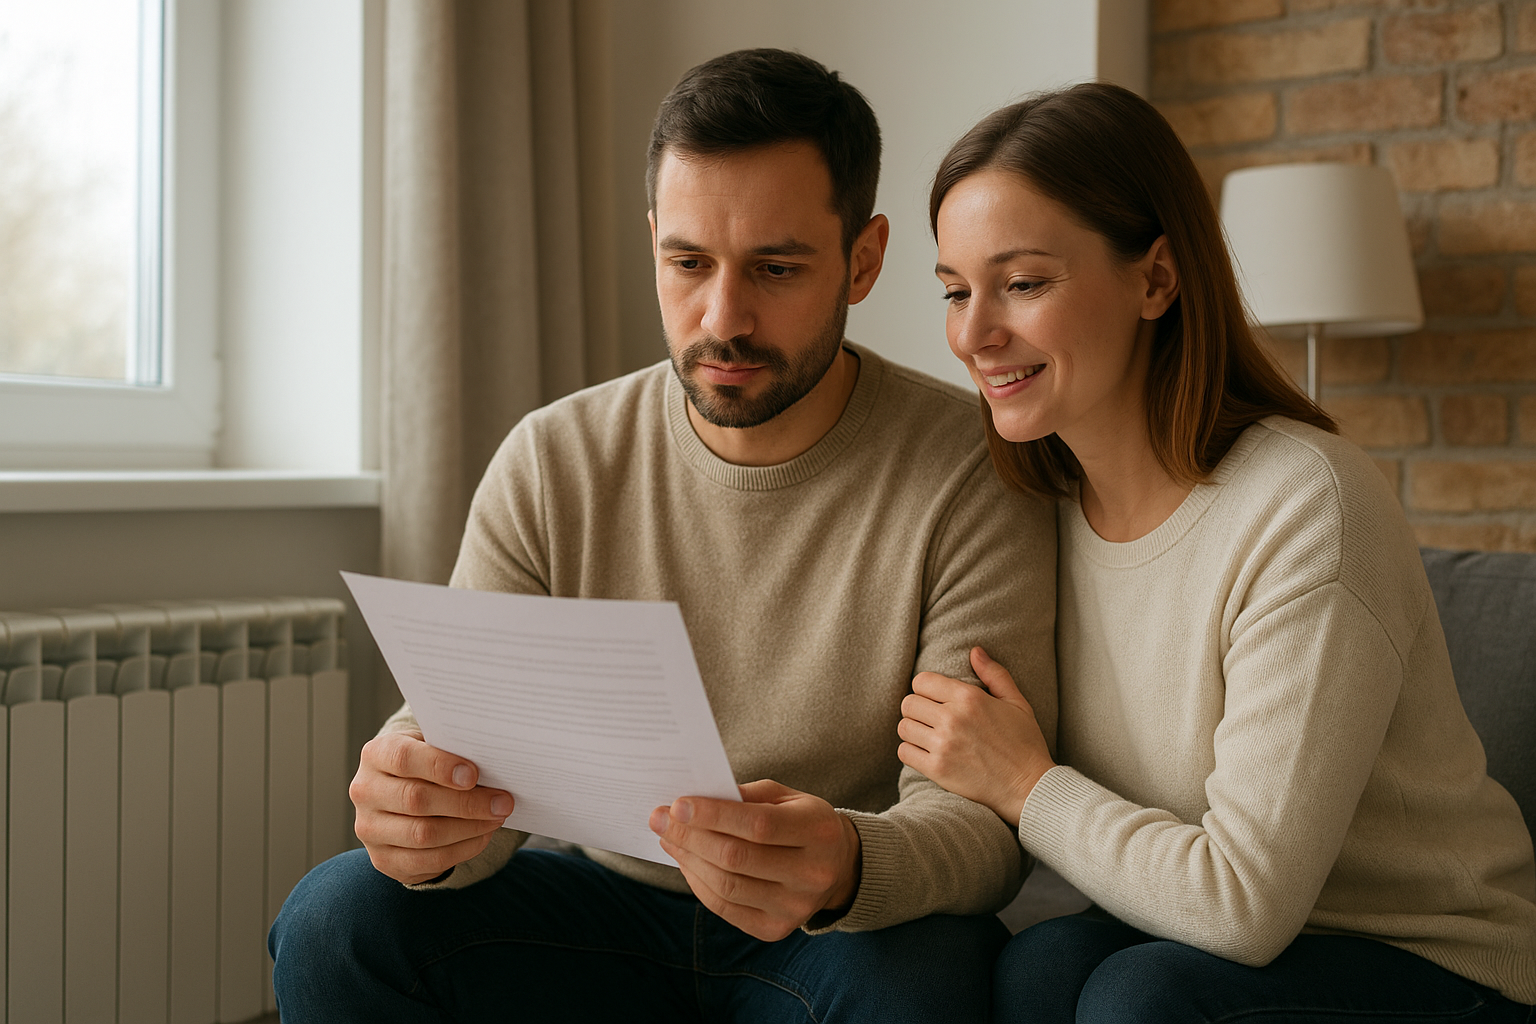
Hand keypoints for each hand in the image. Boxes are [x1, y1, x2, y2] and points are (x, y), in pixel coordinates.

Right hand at [350, 730, 513, 884]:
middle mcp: (365, 791)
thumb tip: (493, 765)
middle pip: (417, 799)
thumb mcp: (432, 747)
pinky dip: (462, 850)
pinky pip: (427, 861)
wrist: (399, 794)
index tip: (474, 774)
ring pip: (423, 834)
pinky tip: (483, 836)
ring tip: (496, 818)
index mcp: (376, 754)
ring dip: (469, 828)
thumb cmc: (425, 764)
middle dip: (467, 802)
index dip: (440, 766)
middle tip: (503, 801)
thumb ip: (453, 751)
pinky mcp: (383, 860)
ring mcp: (370, 829)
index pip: (404, 758)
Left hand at [648, 780, 861, 941]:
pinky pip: (725, 907)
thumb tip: (692, 804)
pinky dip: (698, 883)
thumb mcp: (784, 796)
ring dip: (688, 859)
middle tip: (660, 818)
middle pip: (737, 858)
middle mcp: (812, 874)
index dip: (714, 816)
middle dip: (691, 836)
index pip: (758, 826)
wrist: (837, 865)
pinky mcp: (777, 929)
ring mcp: (795, 908)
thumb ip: (744, 796)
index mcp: (819, 831)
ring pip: (726, 885)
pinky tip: (686, 861)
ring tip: (668, 837)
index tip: (678, 804)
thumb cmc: (802, 821)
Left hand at [897, 647, 1054, 824]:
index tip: (935, 699)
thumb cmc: (1025, 743)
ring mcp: (943, 745)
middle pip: (908, 703)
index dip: (925, 688)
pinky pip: (905, 752)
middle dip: (917, 709)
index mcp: (969, 698)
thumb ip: (994, 674)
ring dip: (913, 730)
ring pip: (904, 727)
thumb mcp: (1017, 703)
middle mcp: (952, 718)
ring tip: (928, 735)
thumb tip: (975, 651)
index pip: (921, 681)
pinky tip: (927, 752)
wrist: (1029, 787)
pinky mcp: (937, 769)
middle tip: (931, 718)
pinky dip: (911, 752)